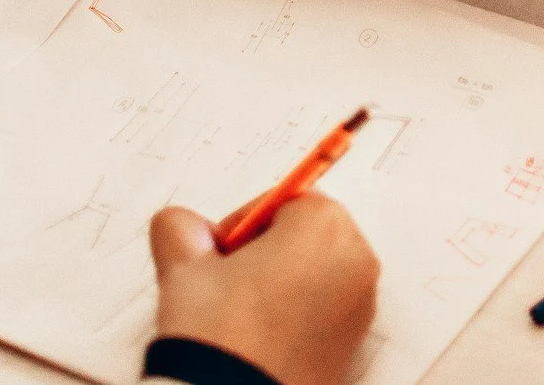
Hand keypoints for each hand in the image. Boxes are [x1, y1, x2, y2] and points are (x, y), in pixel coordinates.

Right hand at [150, 196, 378, 384]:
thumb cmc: (219, 335)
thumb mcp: (184, 268)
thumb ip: (181, 229)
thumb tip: (185, 228)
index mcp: (325, 226)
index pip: (283, 201)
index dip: (242, 223)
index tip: (217, 250)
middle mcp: (356, 259)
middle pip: (305, 235)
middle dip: (264, 251)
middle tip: (225, 280)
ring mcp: (362, 304)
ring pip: (314, 272)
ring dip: (279, 282)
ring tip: (238, 311)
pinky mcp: (355, 342)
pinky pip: (324, 310)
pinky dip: (295, 313)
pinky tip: (259, 335)